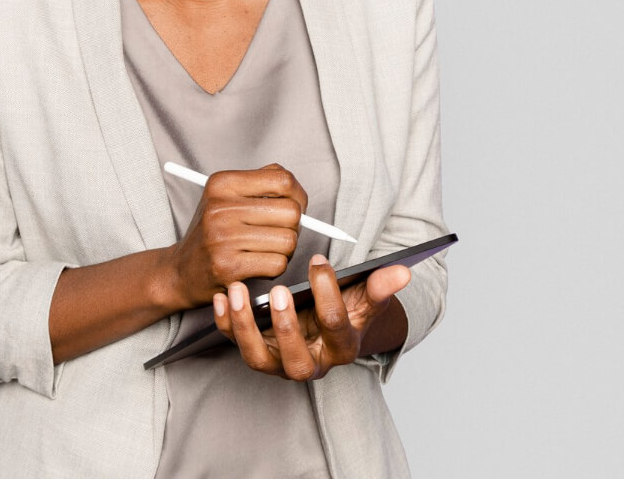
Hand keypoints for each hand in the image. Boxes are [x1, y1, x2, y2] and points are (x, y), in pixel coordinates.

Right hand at [163, 164, 307, 310]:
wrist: (181, 271)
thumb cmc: (212, 233)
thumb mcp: (226, 197)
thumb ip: (261, 184)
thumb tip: (297, 191)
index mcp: (222, 183)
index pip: (283, 180)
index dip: (298, 195)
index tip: (295, 206)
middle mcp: (220, 207)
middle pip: (291, 212)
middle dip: (294, 226)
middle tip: (280, 232)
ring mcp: (223, 237)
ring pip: (288, 241)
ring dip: (285, 250)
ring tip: (266, 250)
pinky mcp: (228, 266)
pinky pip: (278, 264)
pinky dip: (275, 267)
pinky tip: (259, 264)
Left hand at [212, 254, 410, 380]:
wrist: (323, 328)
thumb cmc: (344, 310)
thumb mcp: (363, 299)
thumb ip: (379, 286)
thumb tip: (403, 271)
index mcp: (340, 349)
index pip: (336, 326)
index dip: (328, 293)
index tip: (319, 261)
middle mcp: (310, 363)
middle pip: (297, 361)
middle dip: (287, 328)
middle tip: (279, 291)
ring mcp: (279, 363)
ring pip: (258, 359)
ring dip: (245, 327)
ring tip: (236, 291)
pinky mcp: (256, 352)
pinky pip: (234, 343)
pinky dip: (224, 323)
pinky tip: (219, 296)